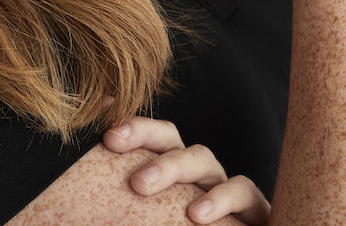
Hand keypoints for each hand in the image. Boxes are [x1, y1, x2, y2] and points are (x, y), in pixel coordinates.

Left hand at [102, 115, 269, 223]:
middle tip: (134, 180)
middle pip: (173, 141)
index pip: (152, 136)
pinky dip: (223, 198)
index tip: (108, 137)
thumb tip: (91, 145)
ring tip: (149, 190)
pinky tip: (200, 215)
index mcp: (169, 171)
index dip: (134, 129)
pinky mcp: (254, 209)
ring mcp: (224, 187)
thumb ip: (120, 190)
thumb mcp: (145, 214)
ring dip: (180, 169)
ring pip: (204, 160)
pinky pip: (243, 191)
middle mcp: (195, 173)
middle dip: (150, 145)